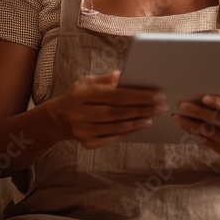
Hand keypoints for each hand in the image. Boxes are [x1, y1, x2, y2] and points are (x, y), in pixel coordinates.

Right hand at [46, 71, 166, 148]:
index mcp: (81, 94)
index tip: (157, 94)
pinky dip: (128, 132)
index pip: (114, 95)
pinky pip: (112, 138)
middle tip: (161, 107)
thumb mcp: (86, 82)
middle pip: (117, 112)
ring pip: (116, 127)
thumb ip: (104, 79)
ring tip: (153, 116)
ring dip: (137, 122)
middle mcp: (80, 113)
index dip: (137, 95)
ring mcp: (83, 131)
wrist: (58, 119)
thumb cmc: (78, 96)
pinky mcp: (88, 143)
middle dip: (142, 109)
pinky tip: (140, 125)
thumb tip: (122, 75)